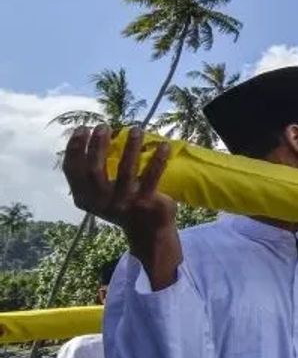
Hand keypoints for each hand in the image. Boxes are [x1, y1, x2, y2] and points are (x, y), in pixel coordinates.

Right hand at [63, 126, 181, 288]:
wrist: (148, 231)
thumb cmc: (122, 204)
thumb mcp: (101, 193)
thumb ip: (92, 174)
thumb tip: (93, 136)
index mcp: (84, 199)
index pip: (73, 171)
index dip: (75, 148)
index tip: (82, 129)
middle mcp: (101, 203)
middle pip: (95, 170)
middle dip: (98, 146)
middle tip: (104, 126)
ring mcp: (123, 204)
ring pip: (125, 171)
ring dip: (130, 147)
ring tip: (135, 129)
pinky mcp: (145, 204)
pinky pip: (152, 177)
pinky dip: (158, 159)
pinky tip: (163, 145)